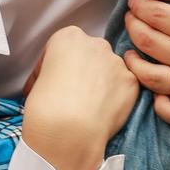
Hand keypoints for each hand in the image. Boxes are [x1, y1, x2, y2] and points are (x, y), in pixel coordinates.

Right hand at [23, 26, 138, 169]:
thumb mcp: (38, 78)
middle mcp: (95, 43)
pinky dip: (115, 97)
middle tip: (75, 93)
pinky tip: (103, 111)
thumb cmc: (46, 107)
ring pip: (110, 69)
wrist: (67, 131)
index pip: (65, 46)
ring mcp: (116, 62)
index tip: (58, 79)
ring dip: (102, 83)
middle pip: (91, 53)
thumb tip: (58, 78)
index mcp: (68, 37)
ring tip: (89, 106)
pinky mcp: (131, 82)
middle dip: (85, 69)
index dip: (60, 65)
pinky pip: (123, 86)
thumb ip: (54, 69)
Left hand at [122, 0, 169, 125]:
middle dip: (132, 27)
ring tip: (131, 52)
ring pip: (153, 80)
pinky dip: (160, 106)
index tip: (135, 2)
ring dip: (133, 64)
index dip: (139, 7)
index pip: (158, 16)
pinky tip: (155, 91)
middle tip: (131, 20)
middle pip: (150, 44)